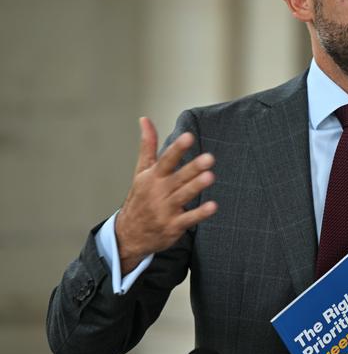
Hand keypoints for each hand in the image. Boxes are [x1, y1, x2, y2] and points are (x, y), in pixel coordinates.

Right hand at [115, 117, 217, 272]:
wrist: (128, 235)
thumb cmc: (141, 197)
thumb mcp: (141, 171)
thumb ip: (148, 145)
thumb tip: (145, 119)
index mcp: (153, 177)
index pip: (165, 160)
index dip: (177, 149)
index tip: (188, 136)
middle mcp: (159, 192)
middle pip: (178, 177)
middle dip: (193, 168)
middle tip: (209, 158)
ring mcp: (165, 210)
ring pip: (183, 196)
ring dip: (196, 186)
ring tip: (210, 176)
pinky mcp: (173, 226)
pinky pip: (188, 219)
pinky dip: (200, 213)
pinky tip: (213, 206)